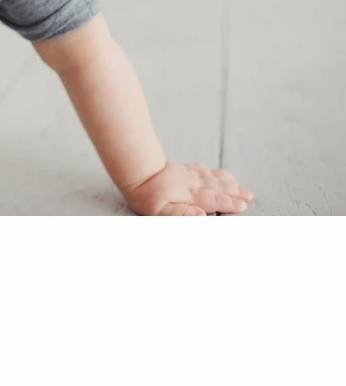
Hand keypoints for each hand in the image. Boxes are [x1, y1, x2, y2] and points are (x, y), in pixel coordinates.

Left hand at [123, 161, 253, 215]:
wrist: (136, 171)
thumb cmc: (146, 194)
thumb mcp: (160, 211)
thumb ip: (182, 214)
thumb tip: (202, 215)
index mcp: (190, 195)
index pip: (214, 200)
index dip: (229, 203)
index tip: (243, 206)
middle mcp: (192, 183)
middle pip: (217, 188)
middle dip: (234, 193)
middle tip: (248, 196)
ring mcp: (188, 175)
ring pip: (212, 177)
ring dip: (227, 182)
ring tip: (240, 186)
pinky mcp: (182, 170)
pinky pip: (203, 170)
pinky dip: (214, 173)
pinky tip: (217, 174)